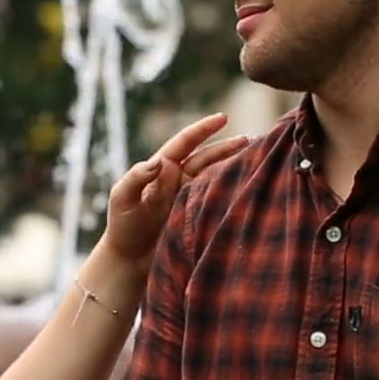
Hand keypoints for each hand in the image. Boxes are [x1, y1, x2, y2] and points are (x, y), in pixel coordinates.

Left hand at [99, 113, 247, 270]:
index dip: (203, 129)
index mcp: (161, 170)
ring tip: (257, 160)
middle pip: (207, 158)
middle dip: (228, 147)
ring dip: (233, 168)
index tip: (223, 117)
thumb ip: (136, 177)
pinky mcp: (197, 218)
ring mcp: (189, 198)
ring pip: (215, 177)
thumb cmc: (122, 227)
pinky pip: (216, 201)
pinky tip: (248, 189)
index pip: (185, 143)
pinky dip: (231, 192)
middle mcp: (178, 180)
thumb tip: (159, 161)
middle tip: (253, 140)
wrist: (129, 262)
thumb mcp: (122, 198)